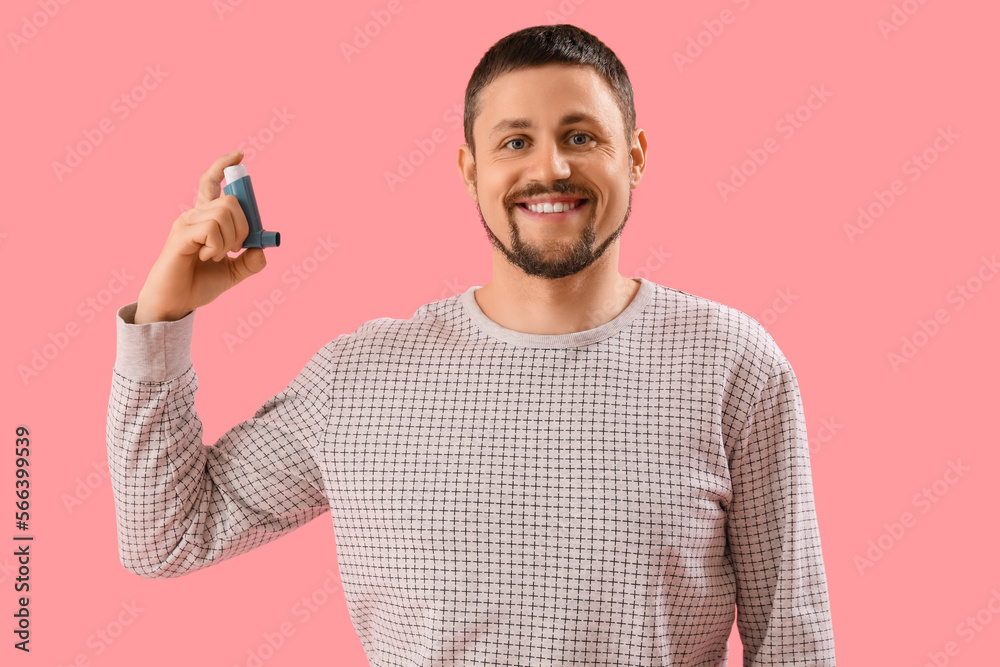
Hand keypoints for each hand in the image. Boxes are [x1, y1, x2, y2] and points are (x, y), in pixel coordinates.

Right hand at [134, 150, 267, 323]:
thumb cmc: (198, 285)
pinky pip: (212, 230)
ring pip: (224, 213)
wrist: (176, 304)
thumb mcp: (233, 273)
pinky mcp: (180, 235)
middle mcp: (194, 215)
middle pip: (231, 201)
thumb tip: (263, 248)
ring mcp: (185, 223)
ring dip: (230, 240)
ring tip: (216, 256)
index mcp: (205, 219)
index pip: (211, 183)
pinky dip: (218, 247)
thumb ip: (250, 261)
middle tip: (235, 249)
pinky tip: (205, 257)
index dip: (223, 166)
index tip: (239, 154)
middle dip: (245, 226)